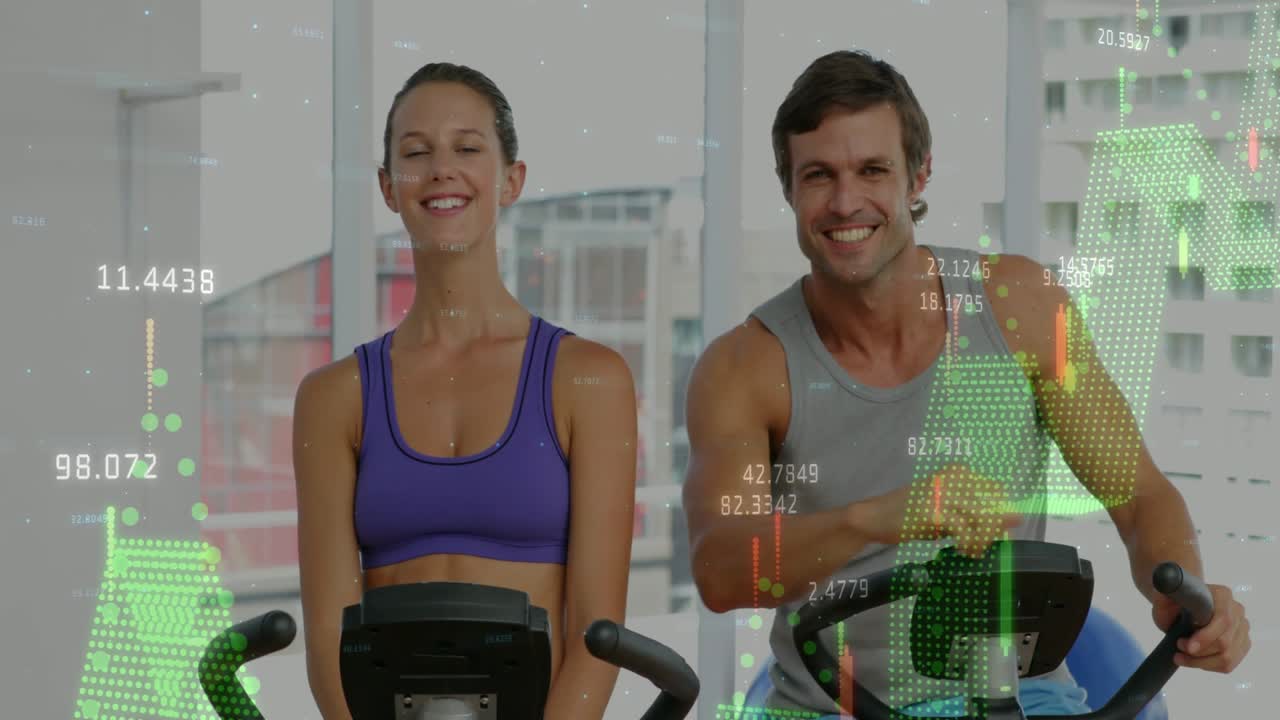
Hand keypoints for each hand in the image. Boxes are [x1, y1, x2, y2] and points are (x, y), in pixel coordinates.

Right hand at [859, 463, 1021, 557]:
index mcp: (959, 473)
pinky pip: (966, 532)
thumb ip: (978, 510)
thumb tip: (1017, 517)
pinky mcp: (936, 512)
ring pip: (983, 520)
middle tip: (979, 545)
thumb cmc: (912, 513)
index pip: (997, 491)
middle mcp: (955, 478)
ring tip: (970, 550)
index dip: (999, 514)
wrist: (876, 516)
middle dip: (991, 532)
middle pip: (993, 508)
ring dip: (981, 541)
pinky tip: (961, 550)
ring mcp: (945, 494)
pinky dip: (968, 545)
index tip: (993, 532)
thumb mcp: (948, 507)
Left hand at [1152, 584, 1250, 672]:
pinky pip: (1228, 665)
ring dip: (1201, 662)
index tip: (1184, 645)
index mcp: (1222, 595)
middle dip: (1199, 652)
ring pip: (1228, 658)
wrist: (1183, 608)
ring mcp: (1242, 629)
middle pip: (1225, 642)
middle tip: (1179, 647)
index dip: (1205, 636)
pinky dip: (1208, 666)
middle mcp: (1237, 611)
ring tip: (1182, 656)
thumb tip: (1165, 590)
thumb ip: (1163, 597)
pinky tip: (1193, 660)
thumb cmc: (1175, 603)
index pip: (1223, 620)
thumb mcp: (1164, 598)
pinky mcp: (1241, 645)